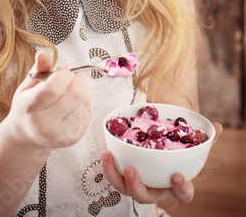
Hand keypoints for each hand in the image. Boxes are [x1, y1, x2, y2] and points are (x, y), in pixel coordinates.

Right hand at [5, 51, 91, 148]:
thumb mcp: (26, 87)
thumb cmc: (26, 109)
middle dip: (76, 78)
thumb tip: (42, 53)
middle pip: (73, 94)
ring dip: (82, 88)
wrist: (26, 137)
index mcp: (29, 108)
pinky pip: (87, 112)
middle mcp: (44, 124)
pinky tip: (75, 100)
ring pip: (83, 102)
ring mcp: (60, 134)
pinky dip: (85, 100)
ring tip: (71, 87)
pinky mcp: (73, 138)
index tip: (62, 69)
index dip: (63, 73)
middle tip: (70, 76)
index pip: (52, 88)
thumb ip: (38, 70)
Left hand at [101, 121, 222, 204]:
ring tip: (107, 156)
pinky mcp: (122, 177)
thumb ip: (202, 139)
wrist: (157, 153)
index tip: (177, 175)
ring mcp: (137, 185)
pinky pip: (113, 175)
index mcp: (174, 184)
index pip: (182, 194)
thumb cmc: (175, 154)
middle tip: (131, 170)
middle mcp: (155, 188)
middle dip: (137, 186)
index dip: (180, 188)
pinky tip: (105, 152)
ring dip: (113, 174)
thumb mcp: (189, 146)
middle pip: (145, 197)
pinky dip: (108, 165)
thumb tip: (218, 127)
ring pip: (124, 188)